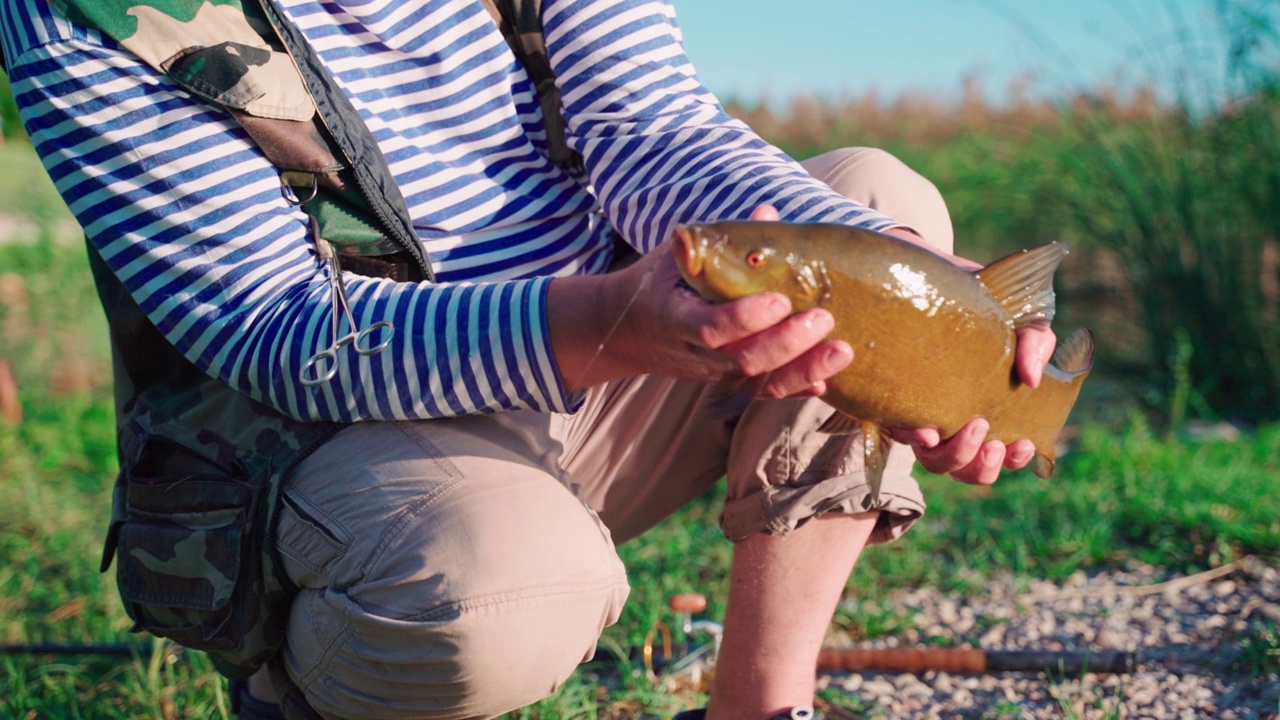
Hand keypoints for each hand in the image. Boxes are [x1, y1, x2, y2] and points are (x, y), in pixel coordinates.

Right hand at [547, 204, 853, 393]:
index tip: (780, 300)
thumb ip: (719, 240)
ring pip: (759, 382)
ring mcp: (714, 373)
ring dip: (803, 369)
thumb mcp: (677, 257)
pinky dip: (796, 388)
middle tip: (823, 318)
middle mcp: (695, 354)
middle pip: (743, 361)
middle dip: (786, 344)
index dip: (745, 319)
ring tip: (841, 350)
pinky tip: (827, 380)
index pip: (710, 328)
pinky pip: (764, 393)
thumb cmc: (660, 283)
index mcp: (677, 318)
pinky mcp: (729, 383)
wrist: (629, 331)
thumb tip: (768, 212)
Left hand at [889, 264, 1058, 484]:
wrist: (941, 277)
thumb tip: (1034, 379)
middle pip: (963, 468)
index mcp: (983, 413)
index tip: (1022, 444)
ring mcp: (921, 414)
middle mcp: (950, 422)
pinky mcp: (891, 398)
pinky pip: (896, 428)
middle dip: (981, 466)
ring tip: (971, 427)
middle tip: (993, 442)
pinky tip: (926, 428)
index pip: (997, 455)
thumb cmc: (985, 311)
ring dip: (955, 455)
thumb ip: (1035, 345)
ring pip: (933, 459)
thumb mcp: (1020, 324)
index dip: (1011, 461)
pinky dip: (912, 434)